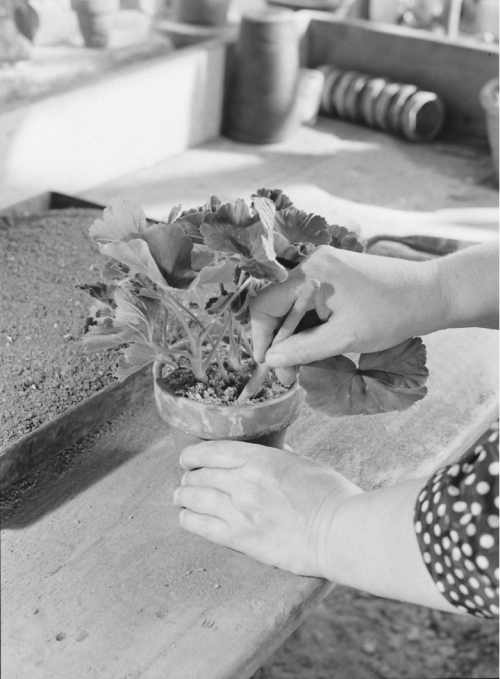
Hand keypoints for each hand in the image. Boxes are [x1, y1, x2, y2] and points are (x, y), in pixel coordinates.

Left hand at [174, 441, 361, 577]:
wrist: (340, 533)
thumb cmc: (330, 494)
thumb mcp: (303, 462)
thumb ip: (278, 457)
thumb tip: (268, 452)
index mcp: (260, 459)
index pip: (212, 451)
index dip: (193, 454)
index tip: (187, 458)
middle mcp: (244, 483)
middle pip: (200, 475)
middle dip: (189, 476)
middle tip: (186, 479)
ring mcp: (240, 512)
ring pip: (196, 499)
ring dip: (184, 496)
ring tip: (180, 497)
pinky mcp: (243, 539)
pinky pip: (204, 527)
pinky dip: (189, 520)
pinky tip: (185, 517)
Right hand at [250, 245, 441, 368]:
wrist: (431, 294)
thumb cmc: (391, 315)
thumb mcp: (344, 338)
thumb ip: (303, 350)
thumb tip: (271, 362)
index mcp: (310, 273)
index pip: (263, 304)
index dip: (260, 337)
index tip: (269, 366)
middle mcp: (311, 262)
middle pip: (275, 305)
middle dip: (279, 341)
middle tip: (289, 374)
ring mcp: (323, 266)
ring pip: (291, 306)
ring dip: (294, 336)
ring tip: (306, 364)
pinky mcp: (334, 273)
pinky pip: (307, 301)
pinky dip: (308, 324)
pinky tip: (318, 345)